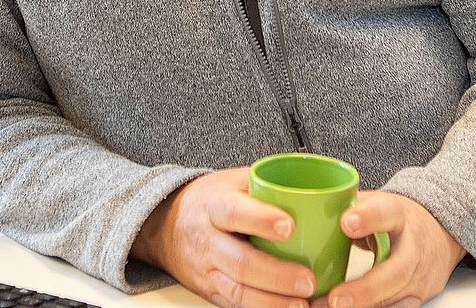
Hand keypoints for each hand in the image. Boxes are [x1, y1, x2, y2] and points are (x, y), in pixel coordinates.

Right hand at [133, 167, 318, 307]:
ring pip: (238, 291)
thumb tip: (311, 185)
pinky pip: (235, 305)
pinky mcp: (210, 292)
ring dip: (272, 302)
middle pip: (240, 262)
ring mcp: (207, 270)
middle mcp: (208, 241)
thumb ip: (266, 184)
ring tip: (301, 304)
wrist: (165, 227)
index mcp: (213, 206)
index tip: (290, 226)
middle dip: (277, 275)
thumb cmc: (208, 201)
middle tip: (308, 280)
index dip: (262, 220)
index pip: (235, 212)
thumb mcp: (232, 181)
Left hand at [318, 192, 465, 307]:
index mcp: (400, 216)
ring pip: (395, 298)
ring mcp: (417, 276)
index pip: (387, 213)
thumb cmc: (399, 219)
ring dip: (363, 306)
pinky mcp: (416, 297)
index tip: (345, 223)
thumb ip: (350, 204)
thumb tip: (312, 205)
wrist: (440, 233)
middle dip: (365, 288)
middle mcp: (412, 248)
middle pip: (396, 271)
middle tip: (336, 298)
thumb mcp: (378, 203)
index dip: (368, 218)